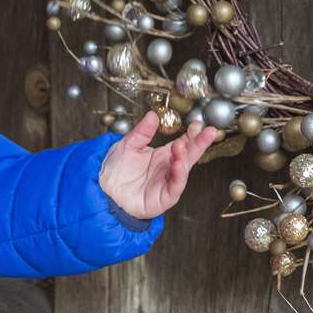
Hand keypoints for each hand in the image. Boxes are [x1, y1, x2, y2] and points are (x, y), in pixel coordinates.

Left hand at [98, 110, 216, 219]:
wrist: (104, 192)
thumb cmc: (116, 172)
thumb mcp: (128, 145)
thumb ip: (142, 132)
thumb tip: (152, 115)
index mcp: (162, 156)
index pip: (183, 143)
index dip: (192, 134)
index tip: (198, 124)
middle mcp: (167, 169)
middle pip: (188, 155)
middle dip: (200, 143)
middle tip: (209, 132)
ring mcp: (167, 183)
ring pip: (183, 170)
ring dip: (185, 157)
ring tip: (182, 145)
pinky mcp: (164, 198)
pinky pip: (175, 186)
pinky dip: (178, 175)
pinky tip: (178, 164)